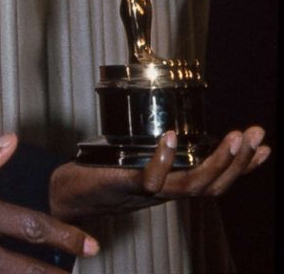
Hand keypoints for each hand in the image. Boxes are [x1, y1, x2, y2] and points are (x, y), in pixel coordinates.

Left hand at [50, 127, 270, 222]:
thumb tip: (177, 132)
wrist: (65, 196)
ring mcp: (146, 192)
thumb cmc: (100, 177)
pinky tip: (172, 137)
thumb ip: (158, 157)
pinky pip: (150, 179)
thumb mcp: (138, 164)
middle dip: (239, 161)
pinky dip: (163, 160)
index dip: (242, 168)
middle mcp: (165, 193)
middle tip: (256, 134)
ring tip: (233, 138)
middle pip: (213, 186)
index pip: (216, 181)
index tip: (263, 148)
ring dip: (216, 163)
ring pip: (191, 185)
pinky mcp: (124, 185)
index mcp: (171, 187)